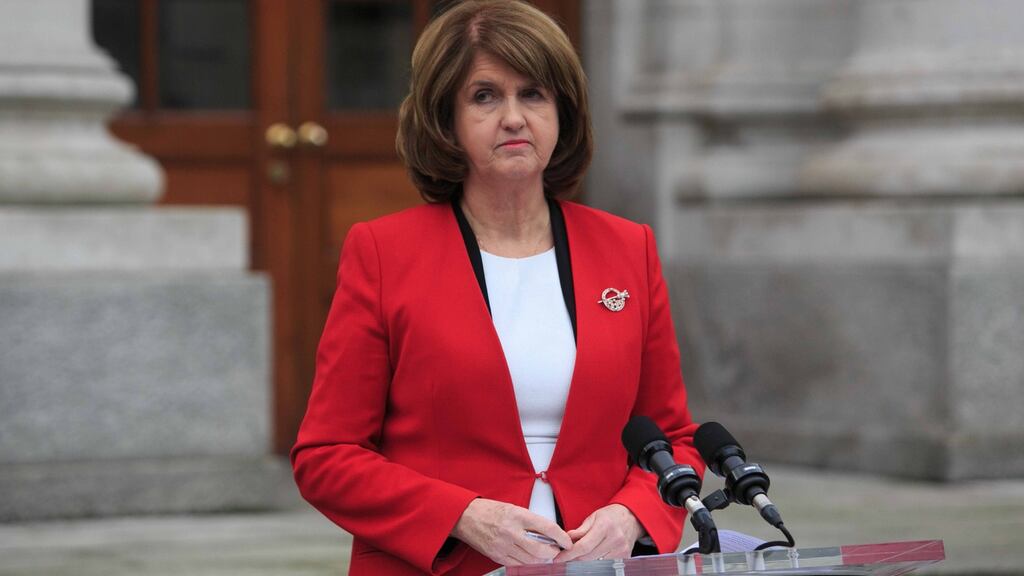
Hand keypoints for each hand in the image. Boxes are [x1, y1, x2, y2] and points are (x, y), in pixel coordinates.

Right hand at [451, 498, 572, 565]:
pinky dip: (528, 563)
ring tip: (545, 554)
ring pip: (531, 560)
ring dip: (542, 559)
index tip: (567, 542)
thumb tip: (549, 533)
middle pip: (541, 549)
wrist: (466, 517)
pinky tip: (530, 558)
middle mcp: (511, 532)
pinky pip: (519, 565)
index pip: (547, 528)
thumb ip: (531, 521)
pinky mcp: (497, 556)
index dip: (561, 537)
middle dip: (553, 552)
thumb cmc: (490, 510)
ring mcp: (503, 546)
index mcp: (517, 515)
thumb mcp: (514, 508)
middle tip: (557, 550)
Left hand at [554, 504, 642, 561]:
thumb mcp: (593, 517)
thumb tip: (566, 539)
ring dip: (584, 560)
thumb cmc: (611, 516)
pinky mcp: (625, 557)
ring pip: (596, 562)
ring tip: (581, 553)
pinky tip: (593, 554)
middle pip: (588, 557)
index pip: (583, 546)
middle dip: (574, 558)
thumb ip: (580, 530)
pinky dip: (596, 561)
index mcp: (605, 526)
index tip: (559, 558)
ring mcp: (621, 550)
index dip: (569, 554)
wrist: (631, 518)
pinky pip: (605, 563)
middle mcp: (614, 539)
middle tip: (567, 555)